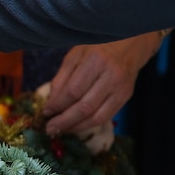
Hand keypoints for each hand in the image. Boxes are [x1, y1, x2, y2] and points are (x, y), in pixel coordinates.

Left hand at [43, 32, 162, 134]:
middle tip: (50, 129)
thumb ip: (62, 78)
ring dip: (76, 127)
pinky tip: (76, 127)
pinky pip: (106, 117)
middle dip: (65, 121)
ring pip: (97, 116)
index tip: (45, 112)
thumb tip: (51, 102)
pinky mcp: (126, 96)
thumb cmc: (96, 49)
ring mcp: (121, 88)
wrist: (129, 44)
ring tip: (60, 130)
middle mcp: (111, 76)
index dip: (57, 105)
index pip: (73, 90)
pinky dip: (88, 125)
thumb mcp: (75, 55)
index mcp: (95, 61)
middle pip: (85, 107)